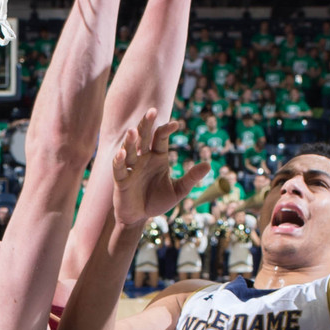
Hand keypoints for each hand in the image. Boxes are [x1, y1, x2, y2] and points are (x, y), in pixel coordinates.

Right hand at [112, 109, 208, 226]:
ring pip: (130, 149)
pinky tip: (123, 153)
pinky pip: (120, 167)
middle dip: (147, 124)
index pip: (161, 138)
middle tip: (152, 111)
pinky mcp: (122, 179)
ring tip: (133, 130)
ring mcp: (132, 167)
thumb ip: (191, 178)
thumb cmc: (157, 201)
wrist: (140, 217)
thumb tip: (208, 165)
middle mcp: (144, 158)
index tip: (176, 124)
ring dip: (131, 140)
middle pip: (144, 137)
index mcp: (158, 157)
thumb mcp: (178, 191)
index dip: (167, 130)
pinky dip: (120, 160)